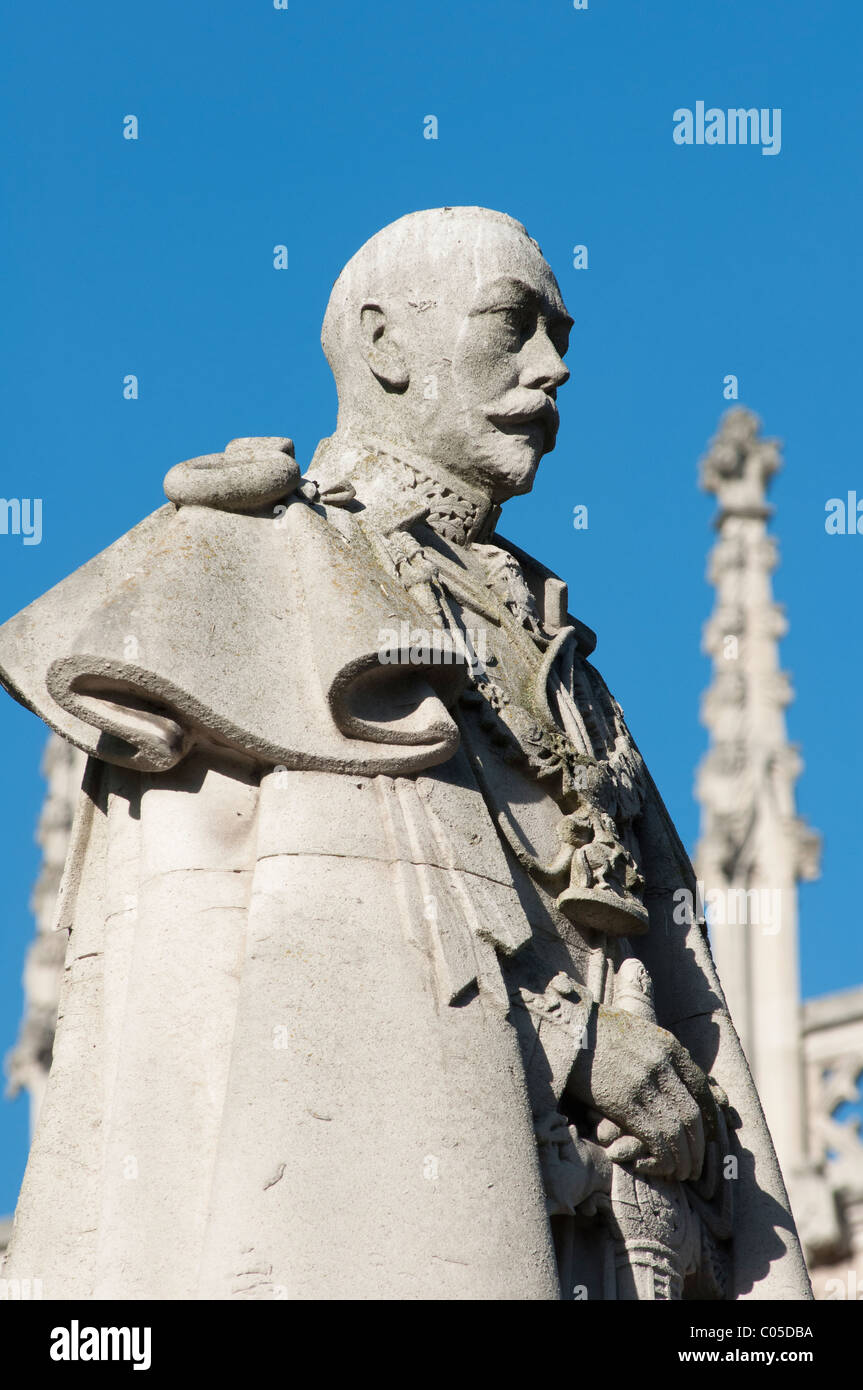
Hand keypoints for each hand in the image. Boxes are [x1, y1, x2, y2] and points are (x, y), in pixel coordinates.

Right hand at [566, 1006, 717, 1181]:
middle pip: (693, 1114)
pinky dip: (663, 1157)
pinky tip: (661, 1167)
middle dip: (698, 1146)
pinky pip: (656, 1136)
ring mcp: (645, 1083)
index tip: (709, 1136)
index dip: (710, 1118)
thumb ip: (659, 1053)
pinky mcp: (625, 1101)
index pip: (701, 1088)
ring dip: (683, 1158)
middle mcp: (663, 1064)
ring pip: (678, 1130)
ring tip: (681, 1173)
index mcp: (669, 1046)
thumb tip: (675, 1078)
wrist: (569, 1026)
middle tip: (696, 1166)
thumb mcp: (638, 1032)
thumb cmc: (598, 1030)